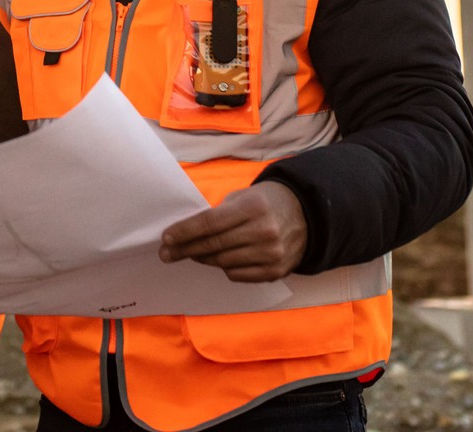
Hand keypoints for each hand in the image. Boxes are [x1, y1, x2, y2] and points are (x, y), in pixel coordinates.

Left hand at [158, 180, 306, 282]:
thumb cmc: (265, 203)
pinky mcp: (275, 271)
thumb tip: (186, 233)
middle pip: (214, 245)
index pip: (210, 222)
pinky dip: (225, 267)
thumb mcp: (243, 197)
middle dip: (185, 249)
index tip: (166, 238)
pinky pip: (237, 274)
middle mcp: (263, 231)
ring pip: (223, 262)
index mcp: (253, 207)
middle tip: (167, 254)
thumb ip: (218, 214)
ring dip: (203, 258)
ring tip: (192, 253)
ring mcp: (271, 254)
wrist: (306, 215)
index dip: (185, 231)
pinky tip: (220, 259)